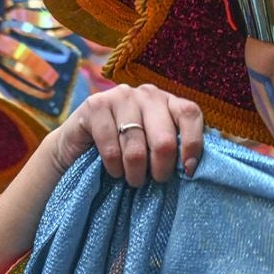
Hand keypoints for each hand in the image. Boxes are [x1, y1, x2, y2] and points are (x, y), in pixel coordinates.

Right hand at [50, 85, 204, 188]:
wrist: (80, 145)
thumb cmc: (127, 151)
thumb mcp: (155, 148)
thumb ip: (175, 149)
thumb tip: (193, 168)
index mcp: (168, 101)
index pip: (190, 114)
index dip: (192, 145)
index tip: (187, 171)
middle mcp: (148, 94)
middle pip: (165, 138)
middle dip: (161, 168)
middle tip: (155, 180)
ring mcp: (121, 96)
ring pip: (136, 147)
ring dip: (135, 173)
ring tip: (133, 179)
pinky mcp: (95, 104)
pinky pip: (111, 147)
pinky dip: (114, 167)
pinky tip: (114, 170)